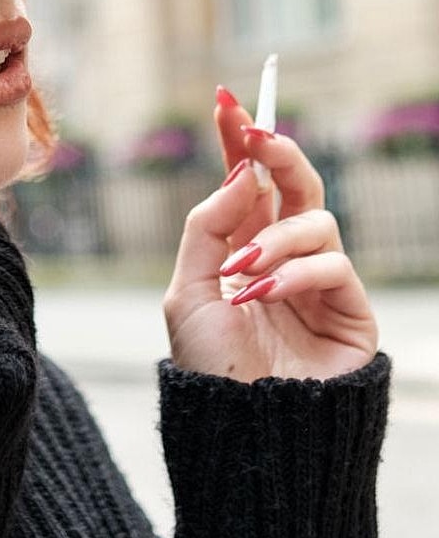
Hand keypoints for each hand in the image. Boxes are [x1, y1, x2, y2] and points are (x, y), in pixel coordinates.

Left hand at [163, 90, 377, 381]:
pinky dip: (297, 270)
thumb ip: (208, 227)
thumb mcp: (186, 291)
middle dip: (277, 153)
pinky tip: (266, 293)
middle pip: (294, 186)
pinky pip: (334, 263)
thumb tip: (240, 172)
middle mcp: (282, 260)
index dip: (240, 142)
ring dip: (276, 236)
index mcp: (240, 250)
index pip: (246, 184)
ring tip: (245, 271)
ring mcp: (318, 284)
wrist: (243, 437)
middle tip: (258, 134)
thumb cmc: (208, 369)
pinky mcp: (350, 312)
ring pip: (315, 220)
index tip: (228, 101)